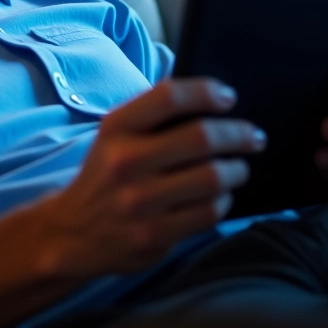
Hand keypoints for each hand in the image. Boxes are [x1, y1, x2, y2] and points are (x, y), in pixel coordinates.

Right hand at [35, 79, 265, 279]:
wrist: (73, 232)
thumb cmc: (107, 174)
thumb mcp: (115, 135)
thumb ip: (154, 114)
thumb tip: (209, 93)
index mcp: (117, 128)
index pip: (169, 96)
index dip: (206, 92)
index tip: (227, 97)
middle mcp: (125, 162)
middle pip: (201, 137)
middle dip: (239, 134)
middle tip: (253, 136)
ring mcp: (139, 202)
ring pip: (213, 178)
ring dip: (237, 170)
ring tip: (238, 167)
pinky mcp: (154, 236)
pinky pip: (209, 213)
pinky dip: (223, 201)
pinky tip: (219, 196)